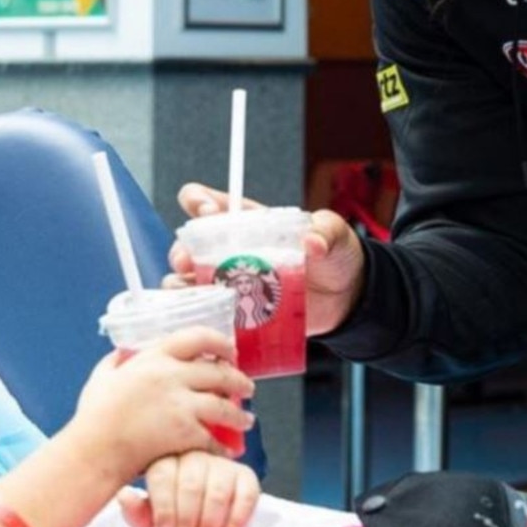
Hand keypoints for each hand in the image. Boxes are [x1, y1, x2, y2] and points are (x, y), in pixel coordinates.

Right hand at [75, 328, 255, 479]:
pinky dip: (223, 446)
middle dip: (238, 380)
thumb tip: (125, 352)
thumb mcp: (103, 375)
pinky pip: (214, 438)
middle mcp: (172, 375)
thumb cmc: (95, 414)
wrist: (95, 449)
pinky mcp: (185, 434)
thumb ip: (117, 359)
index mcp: (155, 356)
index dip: (220, 342)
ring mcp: (181, 405)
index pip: (198, 337)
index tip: (230, 350)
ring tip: (247, 420)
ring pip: (223, 405)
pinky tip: (228, 450)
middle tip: (247, 387)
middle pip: (218, 371)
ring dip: (240, 414)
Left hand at [118, 451, 259, 526]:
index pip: (163, 475)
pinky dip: (235, 523)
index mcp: (166, 459)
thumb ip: (137, 511)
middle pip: (190, 484)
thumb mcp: (151, 519)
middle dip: (187, 522)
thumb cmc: (173, 520)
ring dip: (210, 525)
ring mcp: (222, 464)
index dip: (165, 510)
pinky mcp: (246, 477)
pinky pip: (244, 496)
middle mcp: (195, 455)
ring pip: (216, 491)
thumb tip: (125, 497)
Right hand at [166, 183, 365, 335]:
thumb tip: (313, 241)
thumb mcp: (333, 233)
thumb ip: (325, 230)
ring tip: (195, 297)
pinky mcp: (236, 314)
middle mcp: (228, 251)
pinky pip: (207, 317)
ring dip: (182, 289)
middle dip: (180, 252)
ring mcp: (229, 283)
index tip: (207, 211)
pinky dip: (199, 321)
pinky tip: (204, 325)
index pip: (206, 203)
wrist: (346, 297)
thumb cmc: (334, 255)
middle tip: (186, 263)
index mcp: (245, 222)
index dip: (198, 201)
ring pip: (187, 284)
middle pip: (186, 245)